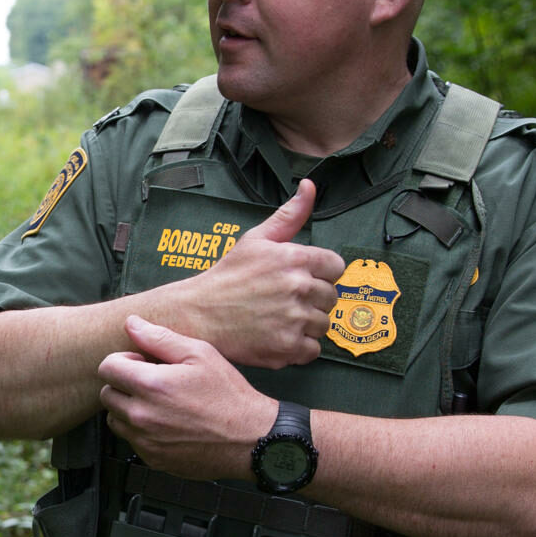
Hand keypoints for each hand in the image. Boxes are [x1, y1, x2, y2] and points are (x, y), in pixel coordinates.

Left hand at [98, 315, 277, 480]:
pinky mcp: (153, 458)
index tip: (140, 363)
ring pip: (115, 419)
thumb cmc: (229, 396)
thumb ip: (160, 338)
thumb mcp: (200, 355)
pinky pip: (132, 440)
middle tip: (151, 382)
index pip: (107, 368)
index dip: (122, 360)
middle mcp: (142, 416)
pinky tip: (166, 422)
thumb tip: (132, 324)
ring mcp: (146, 441)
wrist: (249, 439)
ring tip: (157, 403)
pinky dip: (141, 430)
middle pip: (107, 394)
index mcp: (151, 386)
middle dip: (123, 384)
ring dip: (128, 408)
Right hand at [174, 181, 343, 367]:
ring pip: (323, 325)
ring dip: (306, 325)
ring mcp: (294, 319)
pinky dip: (298, 348)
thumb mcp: (256, 240)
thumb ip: (288, 216)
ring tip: (279, 320)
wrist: (198, 314)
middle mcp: (299, 287)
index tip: (302, 280)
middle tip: (285, 302)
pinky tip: (278, 337)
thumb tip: (309, 186)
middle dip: (313, 301)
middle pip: (331, 298)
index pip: (336, 268)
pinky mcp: (287, 347)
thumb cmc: (227, 276)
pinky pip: (312, 350)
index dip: (321, 274)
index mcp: (296, 258)